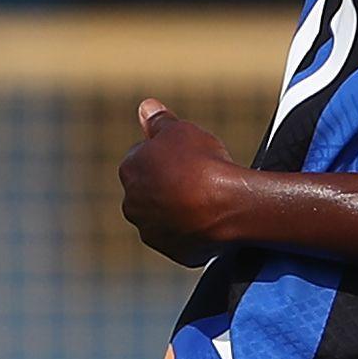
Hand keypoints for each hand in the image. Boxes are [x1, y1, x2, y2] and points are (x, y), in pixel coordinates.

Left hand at [119, 98, 240, 267]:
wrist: (227, 205)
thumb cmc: (203, 163)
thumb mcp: (181, 130)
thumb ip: (158, 121)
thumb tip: (145, 107)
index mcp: (130, 170)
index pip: (143, 156)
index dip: (167, 154)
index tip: (187, 155)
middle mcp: (132, 203)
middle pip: (151, 188)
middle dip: (168, 183)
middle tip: (198, 176)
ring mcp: (152, 231)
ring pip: (165, 215)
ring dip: (178, 208)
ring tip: (207, 199)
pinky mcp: (174, 252)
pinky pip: (183, 238)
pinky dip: (193, 231)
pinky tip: (211, 220)